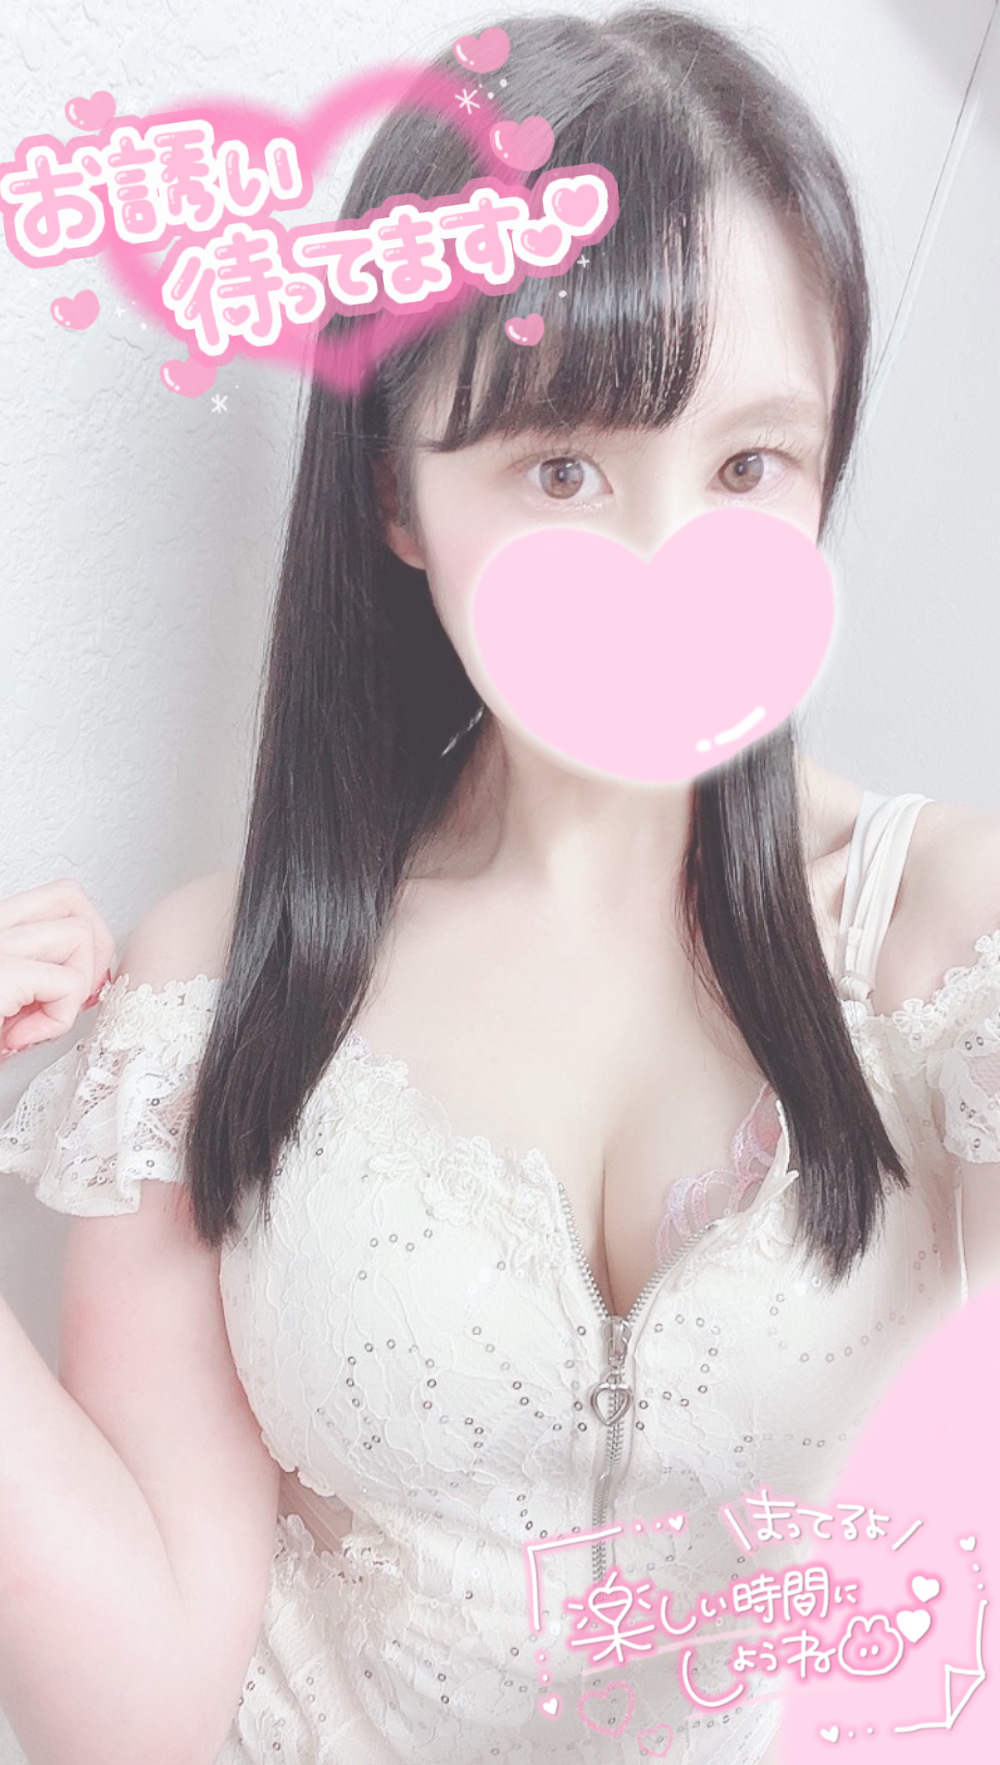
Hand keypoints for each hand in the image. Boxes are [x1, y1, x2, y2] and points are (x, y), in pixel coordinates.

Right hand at [0, 878, 115, 1057]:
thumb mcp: (5, 1001)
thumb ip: (37, 982)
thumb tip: (86, 984)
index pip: (59, 897)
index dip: (87, 936)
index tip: (79, 984)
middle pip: (73, 896)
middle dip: (96, 949)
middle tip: (77, 997)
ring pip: (78, 934)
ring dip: (74, 989)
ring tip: (37, 1021)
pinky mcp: (1, 974)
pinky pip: (66, 984)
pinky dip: (58, 1019)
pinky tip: (24, 1037)